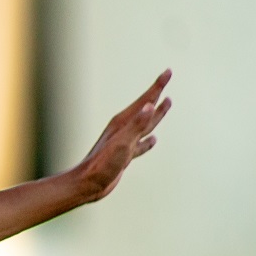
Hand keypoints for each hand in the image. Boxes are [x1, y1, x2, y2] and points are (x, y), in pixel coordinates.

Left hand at [69, 70, 171, 203]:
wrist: (87, 184)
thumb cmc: (102, 165)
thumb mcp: (122, 144)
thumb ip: (136, 125)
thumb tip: (150, 105)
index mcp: (123, 123)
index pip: (146, 100)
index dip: (158, 85)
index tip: (168, 71)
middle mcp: (123, 129)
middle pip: (146, 107)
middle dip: (158, 92)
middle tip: (167, 77)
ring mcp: (124, 142)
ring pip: (145, 124)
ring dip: (157, 114)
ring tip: (166, 103)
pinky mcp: (124, 155)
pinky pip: (141, 143)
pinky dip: (149, 141)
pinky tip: (154, 140)